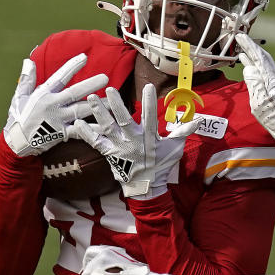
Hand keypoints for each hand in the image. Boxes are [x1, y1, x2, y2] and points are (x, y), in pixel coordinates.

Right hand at [3, 54, 107, 156]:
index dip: (72, 67)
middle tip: (106, 78)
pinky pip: (81, 131)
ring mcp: (59, 120)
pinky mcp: (63, 134)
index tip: (84, 57)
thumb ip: (27, 79)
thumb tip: (28, 60)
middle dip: (90, 85)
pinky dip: (93, 129)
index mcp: (44, 94)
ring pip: (82, 111)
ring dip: (98, 106)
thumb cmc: (18, 117)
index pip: (59, 77)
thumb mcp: (19, 96)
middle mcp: (53, 106)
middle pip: (74, 93)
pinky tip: (106, 127)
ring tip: (113, 101)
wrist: (16, 142)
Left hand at [68, 83, 197, 198]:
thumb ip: (182, 132)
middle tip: (109, 89)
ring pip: (107, 128)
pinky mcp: (109, 154)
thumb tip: (197, 120)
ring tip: (90, 99)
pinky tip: (77, 123)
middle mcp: (133, 141)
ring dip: (99, 113)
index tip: (148, 87)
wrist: (145, 188)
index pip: (151, 117)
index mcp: (149, 138)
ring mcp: (119, 148)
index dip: (150, 102)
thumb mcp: (174, 149)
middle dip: (116, 105)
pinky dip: (87, 133)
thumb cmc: (160, 166)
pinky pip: (96, 143)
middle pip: (123, 120)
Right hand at [235, 33, 274, 140]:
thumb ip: (254, 84)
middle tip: (240, 37)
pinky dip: (255, 64)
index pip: (260, 58)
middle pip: (263, 57)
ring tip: (242, 48)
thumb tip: (248, 68)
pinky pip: (263, 71)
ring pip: (263, 63)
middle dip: (251, 46)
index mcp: (272, 79)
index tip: (241, 37)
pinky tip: (248, 63)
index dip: (250, 46)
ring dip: (253, 54)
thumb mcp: (260, 103)